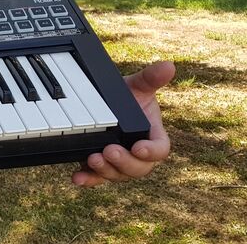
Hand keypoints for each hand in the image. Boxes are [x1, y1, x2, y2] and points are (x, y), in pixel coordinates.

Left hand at [73, 60, 175, 186]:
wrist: (102, 101)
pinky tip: (77, 178)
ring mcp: (119, 161)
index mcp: (152, 135)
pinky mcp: (100, 166)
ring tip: (93, 158)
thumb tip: (169, 66)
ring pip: (118, 175)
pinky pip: (96, 178)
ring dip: (105, 171)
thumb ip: (151, 78)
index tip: (139, 148)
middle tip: (109, 152)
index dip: (152, 152)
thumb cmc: (126, 95)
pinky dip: (88, 180)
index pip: (160, 149)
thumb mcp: (136, 85)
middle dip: (125, 163)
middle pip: (139, 169)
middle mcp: (137, 153)